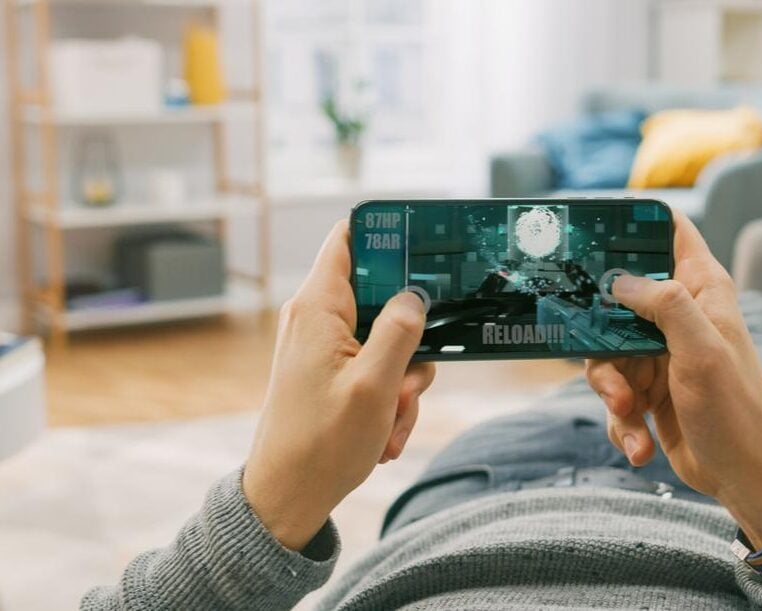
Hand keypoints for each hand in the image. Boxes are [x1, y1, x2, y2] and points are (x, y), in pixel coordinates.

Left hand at [243, 220, 434, 550]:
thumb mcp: (374, 386)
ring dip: (403, 382)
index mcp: (318, 308)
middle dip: (409, 340)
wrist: (287, 498)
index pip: (350, 238)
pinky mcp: (332, 371)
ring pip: (389, 340)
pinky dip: (389, 398)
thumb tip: (417, 296)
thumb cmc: (320, 445)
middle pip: (384, 297)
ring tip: (391, 420)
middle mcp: (317, 319)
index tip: (426, 247)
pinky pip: (377, 368)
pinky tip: (384, 433)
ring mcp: (325, 346)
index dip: (388, 234)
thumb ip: (399, 332)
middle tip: (408, 380)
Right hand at [585, 212, 761, 547]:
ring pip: (607, 352)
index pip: (670, 231)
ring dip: (611, 389)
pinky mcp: (649, 391)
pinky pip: (614, 395)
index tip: (593, 228)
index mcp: (702, 290)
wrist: (745, 478)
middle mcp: (679, 315)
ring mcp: (660, 354)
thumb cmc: (736, 411)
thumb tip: (620, 280)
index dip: (635, 222)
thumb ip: (665, 305)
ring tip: (628, 412)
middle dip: (602, 336)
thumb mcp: (702, 352)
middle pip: (617, 299)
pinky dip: (621, 423)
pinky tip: (639, 444)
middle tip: (608, 360)